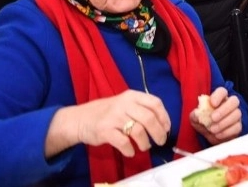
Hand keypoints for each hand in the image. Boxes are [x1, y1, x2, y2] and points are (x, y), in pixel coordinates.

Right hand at [46, 89, 169, 158]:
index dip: (164, 117)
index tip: (167, 128)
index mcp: (132, 96)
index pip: (155, 103)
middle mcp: (124, 104)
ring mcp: (114, 117)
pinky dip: (129, 149)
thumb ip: (142, 110)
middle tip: (160, 141)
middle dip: (158, 132)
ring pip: (138, 131)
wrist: (81, 118)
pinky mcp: (105, 130)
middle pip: (149, 118)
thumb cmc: (108, 112)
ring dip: (145, 142)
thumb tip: (163, 125)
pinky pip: (123, 142)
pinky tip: (130, 152)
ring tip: (145, 147)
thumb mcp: (126, 104)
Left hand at [190, 87, 242, 144]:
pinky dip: (227, 132)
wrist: (211, 135)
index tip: (212, 103)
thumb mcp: (196, 119)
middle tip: (213, 118)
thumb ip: (195, 115)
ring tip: (212, 130)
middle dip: (224, 110)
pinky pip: (237, 127)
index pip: (222, 91)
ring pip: (236, 114)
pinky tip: (218, 135)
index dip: (218, 96)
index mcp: (220, 98)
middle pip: (234, 101)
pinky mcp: (238, 126)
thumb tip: (196, 114)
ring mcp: (236, 115)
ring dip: (224, 123)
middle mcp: (230, 104)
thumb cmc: (204, 122)